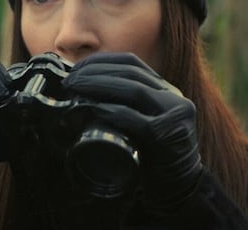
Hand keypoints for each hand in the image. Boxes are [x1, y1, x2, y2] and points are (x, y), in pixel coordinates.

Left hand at [62, 52, 202, 214]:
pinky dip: (114, 113)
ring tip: (75, 88)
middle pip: (130, 73)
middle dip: (95, 72)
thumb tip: (80, 93)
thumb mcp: (138, 122)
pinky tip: (94, 109)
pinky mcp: (171, 135)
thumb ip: (121, 106)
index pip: (131, 62)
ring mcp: (175, 114)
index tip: (76, 68)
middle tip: (69, 80)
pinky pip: (140, 120)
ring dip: (99, 85)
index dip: (101, 61)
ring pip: (135, 90)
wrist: (178, 187)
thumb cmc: (151, 156)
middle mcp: (173, 96)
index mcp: (164, 89)